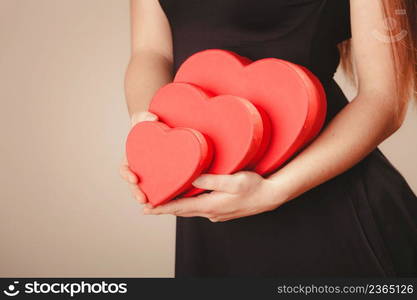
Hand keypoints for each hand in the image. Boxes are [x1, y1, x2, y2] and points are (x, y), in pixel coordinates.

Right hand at [119, 111, 157, 203]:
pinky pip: (162, 186)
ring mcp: (151, 173)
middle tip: (143, 199)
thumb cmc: (148, 123)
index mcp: (131, 158)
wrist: (161, 127)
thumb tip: (152, 118)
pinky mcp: (164, 175)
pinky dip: (164, 194)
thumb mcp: (143, 117)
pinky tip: (170, 200)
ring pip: (147, 189)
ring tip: (154, 205)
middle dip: (136, 193)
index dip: (127, 175)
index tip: (134, 178)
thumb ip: (144, 116)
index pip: (125, 169)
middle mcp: (139, 168)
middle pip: (134, 185)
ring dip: (149, 198)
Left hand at [143, 171, 289, 221]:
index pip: (180, 208)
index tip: (147, 209)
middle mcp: (211, 212)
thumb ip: (212, 180)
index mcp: (210, 205)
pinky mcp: (221, 210)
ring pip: (190, 210)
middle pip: (182, 211)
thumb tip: (193, 177)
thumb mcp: (234, 181)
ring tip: (163, 202)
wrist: (270, 196)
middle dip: (165, 208)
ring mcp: (217, 213)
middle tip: (148, 206)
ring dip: (176, 207)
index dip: (162, 208)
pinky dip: (188, 205)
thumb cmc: (254, 187)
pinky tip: (186, 199)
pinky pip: (199, 208)